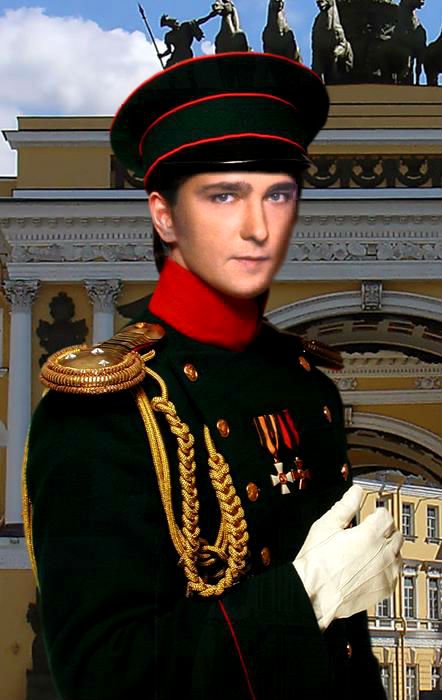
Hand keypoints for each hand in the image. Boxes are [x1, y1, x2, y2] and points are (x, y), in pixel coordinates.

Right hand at [293, 485, 402, 629]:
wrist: (314, 593)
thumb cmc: (317, 563)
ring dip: (389, 549)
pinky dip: (388, 569)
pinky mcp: (385, 589)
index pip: (386, 516)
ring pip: (398, 554)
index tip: (373, 514)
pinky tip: (374, 567)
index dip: (378, 513)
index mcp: (370, 534)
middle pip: (396, 534)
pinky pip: (395, 574)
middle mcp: (382, 553)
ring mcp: (386, 572)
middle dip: (385, 530)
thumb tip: (355, 492)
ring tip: (372, 550)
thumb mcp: (326, 526)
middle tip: (371, 531)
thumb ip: (345, 506)